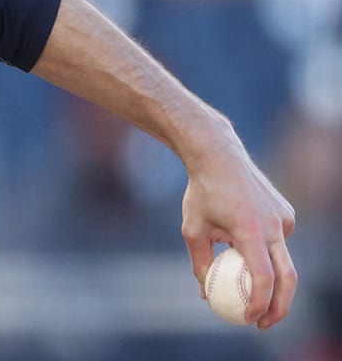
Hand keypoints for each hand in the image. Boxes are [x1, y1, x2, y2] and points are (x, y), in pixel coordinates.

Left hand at [182, 138, 297, 329]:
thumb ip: (200, 263)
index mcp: (250, 231)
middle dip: (279, 307)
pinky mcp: (287, 214)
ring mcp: (284, 219)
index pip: (263, 278)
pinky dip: (263, 250)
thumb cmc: (201, 193)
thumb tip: (205, 294)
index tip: (249, 320)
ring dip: (267, 276)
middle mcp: (274, 226)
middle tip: (263, 323)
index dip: (260, 304)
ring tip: (239, 270)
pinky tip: (240, 230)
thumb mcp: (191, 230)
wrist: (219, 156)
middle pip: (287, 278)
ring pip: (282, 260)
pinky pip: (277, 242)